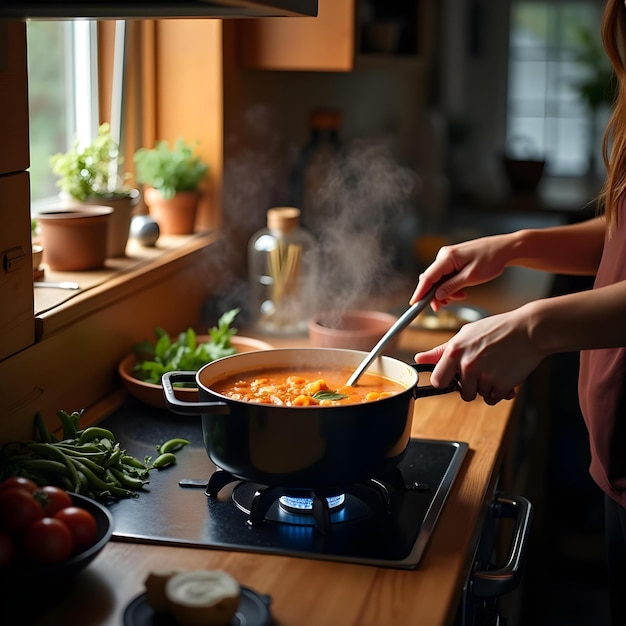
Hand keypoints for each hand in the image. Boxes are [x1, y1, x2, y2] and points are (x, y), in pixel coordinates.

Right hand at [409, 234, 511, 310]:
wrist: (506, 249)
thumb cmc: (492, 259)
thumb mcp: (471, 277)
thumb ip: (452, 287)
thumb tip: (437, 295)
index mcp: (447, 257)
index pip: (427, 278)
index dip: (420, 292)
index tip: (414, 304)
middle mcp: (444, 255)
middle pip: (431, 279)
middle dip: (435, 295)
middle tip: (442, 308)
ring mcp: (449, 257)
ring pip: (439, 279)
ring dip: (445, 291)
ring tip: (460, 297)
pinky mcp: (454, 260)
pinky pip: (446, 276)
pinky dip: (451, 286)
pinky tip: (461, 291)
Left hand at [414, 306, 541, 404]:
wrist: (529, 330)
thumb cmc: (498, 329)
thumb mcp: (465, 334)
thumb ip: (441, 350)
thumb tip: (420, 358)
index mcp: (454, 351)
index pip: (438, 381)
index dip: (444, 382)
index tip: (451, 380)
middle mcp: (467, 365)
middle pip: (462, 392)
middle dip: (470, 386)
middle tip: (481, 370)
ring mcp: (484, 376)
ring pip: (479, 394)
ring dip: (486, 387)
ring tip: (495, 367)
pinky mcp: (501, 385)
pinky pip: (494, 398)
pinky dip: (499, 391)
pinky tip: (504, 374)